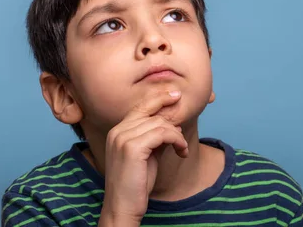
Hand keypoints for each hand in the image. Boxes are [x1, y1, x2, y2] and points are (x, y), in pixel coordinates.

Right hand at [99, 90, 187, 225]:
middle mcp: (118, 131)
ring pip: (159, 123)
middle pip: (151, 111)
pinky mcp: (132, 147)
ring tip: (182, 148)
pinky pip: (162, 133)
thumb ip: (155, 138)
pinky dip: (176, 140)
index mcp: (118, 131)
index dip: (159, 98)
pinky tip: (181, 151)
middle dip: (171, 117)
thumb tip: (172, 125)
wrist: (123, 207)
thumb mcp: (147, 156)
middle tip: (184, 124)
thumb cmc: (135, 184)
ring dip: (176, 135)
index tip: (175, 94)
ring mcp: (123, 138)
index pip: (140, 106)